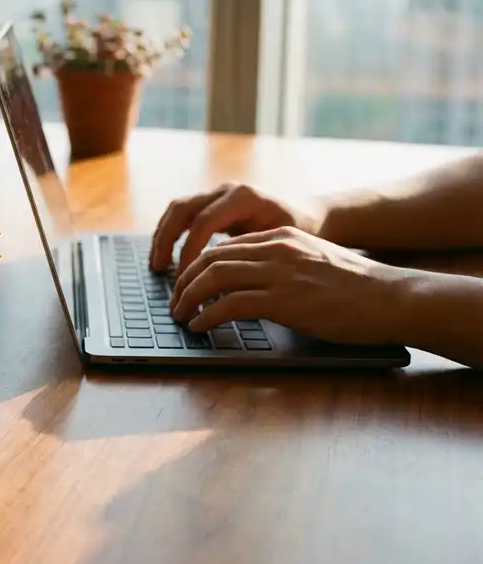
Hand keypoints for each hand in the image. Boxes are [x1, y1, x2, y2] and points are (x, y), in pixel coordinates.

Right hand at [149, 182, 324, 272]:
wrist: (311, 214)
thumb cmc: (301, 232)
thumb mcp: (280, 245)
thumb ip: (249, 258)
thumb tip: (220, 286)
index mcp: (243, 197)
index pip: (203, 222)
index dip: (189, 250)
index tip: (183, 277)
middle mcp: (226, 190)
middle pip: (182, 209)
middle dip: (166, 240)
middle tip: (159, 269)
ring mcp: (218, 193)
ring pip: (177, 209)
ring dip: (163, 236)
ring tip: (157, 265)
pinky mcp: (213, 203)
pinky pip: (183, 215)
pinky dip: (171, 234)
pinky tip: (167, 257)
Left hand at [169, 226, 411, 342]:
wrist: (390, 297)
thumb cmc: (354, 288)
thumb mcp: (311, 261)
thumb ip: (279, 264)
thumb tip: (247, 284)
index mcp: (279, 237)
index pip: (223, 246)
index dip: (196, 267)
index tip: (185, 284)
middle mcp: (274, 249)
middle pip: (210, 259)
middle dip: (184, 282)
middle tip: (174, 302)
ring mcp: (278, 273)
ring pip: (213, 278)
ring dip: (188, 298)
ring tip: (180, 316)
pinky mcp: (283, 300)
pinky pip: (230, 304)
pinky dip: (207, 315)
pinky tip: (200, 326)